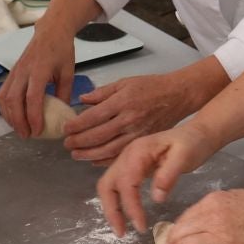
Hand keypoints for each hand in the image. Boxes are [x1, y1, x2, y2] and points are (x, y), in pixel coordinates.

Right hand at [0, 24, 75, 137]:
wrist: (50, 30)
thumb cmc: (62, 50)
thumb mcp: (69, 72)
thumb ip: (64, 94)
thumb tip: (62, 116)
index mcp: (39, 70)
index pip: (32, 98)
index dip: (33, 117)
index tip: (38, 131)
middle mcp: (23, 71)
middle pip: (13, 100)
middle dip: (18, 121)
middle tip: (26, 136)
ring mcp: (14, 71)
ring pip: (4, 98)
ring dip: (9, 116)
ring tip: (19, 129)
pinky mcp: (11, 72)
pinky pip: (2, 93)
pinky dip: (5, 108)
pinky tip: (12, 117)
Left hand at [62, 69, 214, 163]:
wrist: (178, 96)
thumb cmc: (150, 86)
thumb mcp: (124, 82)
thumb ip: (102, 92)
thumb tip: (82, 100)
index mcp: (122, 102)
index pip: (93, 117)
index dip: (76, 125)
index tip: (65, 129)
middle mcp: (129, 119)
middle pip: (98, 136)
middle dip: (79, 142)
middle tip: (67, 144)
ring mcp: (137, 133)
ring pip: (109, 149)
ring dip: (89, 154)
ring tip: (76, 155)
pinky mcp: (144, 142)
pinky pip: (123, 155)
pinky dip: (107, 160)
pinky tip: (94, 160)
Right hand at [96, 122, 218, 236]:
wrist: (197, 133)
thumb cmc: (193, 144)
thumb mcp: (185, 157)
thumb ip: (168, 175)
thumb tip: (156, 199)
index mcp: (138, 152)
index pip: (127, 183)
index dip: (130, 207)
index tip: (141, 226)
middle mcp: (127, 155)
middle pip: (106, 184)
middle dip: (111, 210)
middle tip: (121, 233)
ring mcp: (127, 160)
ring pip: (108, 186)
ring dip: (111, 208)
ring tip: (121, 229)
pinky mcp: (132, 167)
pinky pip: (117, 185)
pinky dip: (117, 201)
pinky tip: (126, 214)